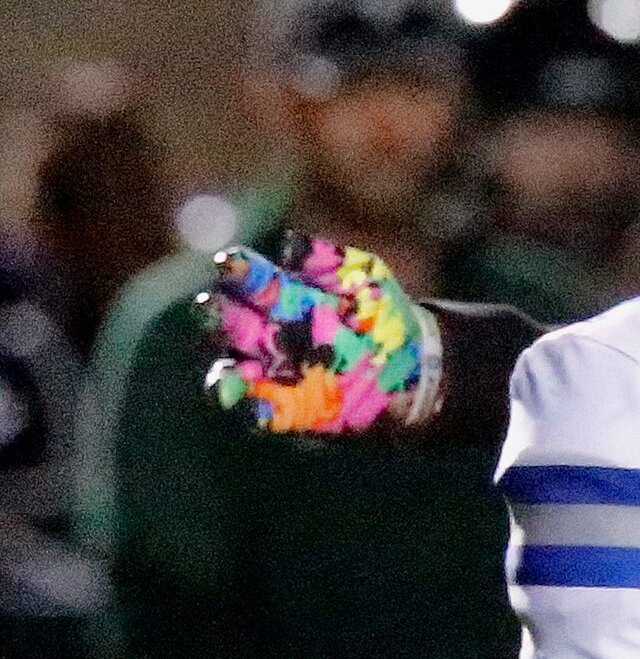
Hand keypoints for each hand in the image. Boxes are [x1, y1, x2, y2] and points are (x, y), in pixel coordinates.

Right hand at [197, 231, 438, 435]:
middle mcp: (266, 334)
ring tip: (225, 376)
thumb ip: (326, 260)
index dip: (236, 271)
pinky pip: (262, 413)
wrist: (414, 363)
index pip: (247, 280)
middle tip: (208, 306)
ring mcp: (274, 374)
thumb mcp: (362, 276)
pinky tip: (251, 410)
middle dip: (216, 315)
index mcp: (278, 296)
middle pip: (229, 324)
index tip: (229, 262)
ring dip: (224, 375)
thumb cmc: (380, 311)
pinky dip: (253, 412)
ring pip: (232, 373)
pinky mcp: (290, 409)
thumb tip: (286, 245)